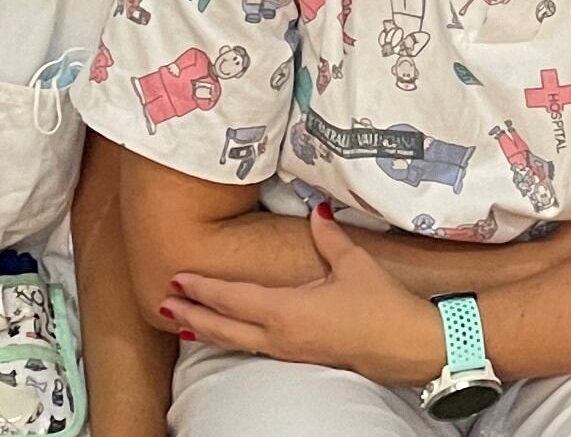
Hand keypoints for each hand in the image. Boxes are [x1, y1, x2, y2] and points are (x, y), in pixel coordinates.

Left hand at [163, 207, 444, 386]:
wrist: (408, 347)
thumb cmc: (380, 307)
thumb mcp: (353, 263)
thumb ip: (329, 237)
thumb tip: (316, 212)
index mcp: (285, 311)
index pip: (231, 298)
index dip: (202, 288)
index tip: (177, 277)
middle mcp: (279, 336)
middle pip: (222, 328)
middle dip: (191, 314)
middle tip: (162, 302)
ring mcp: (288, 351)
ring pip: (235, 342)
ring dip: (206, 330)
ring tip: (181, 321)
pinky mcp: (299, 357)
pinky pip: (252, 349)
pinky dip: (230, 339)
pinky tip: (227, 334)